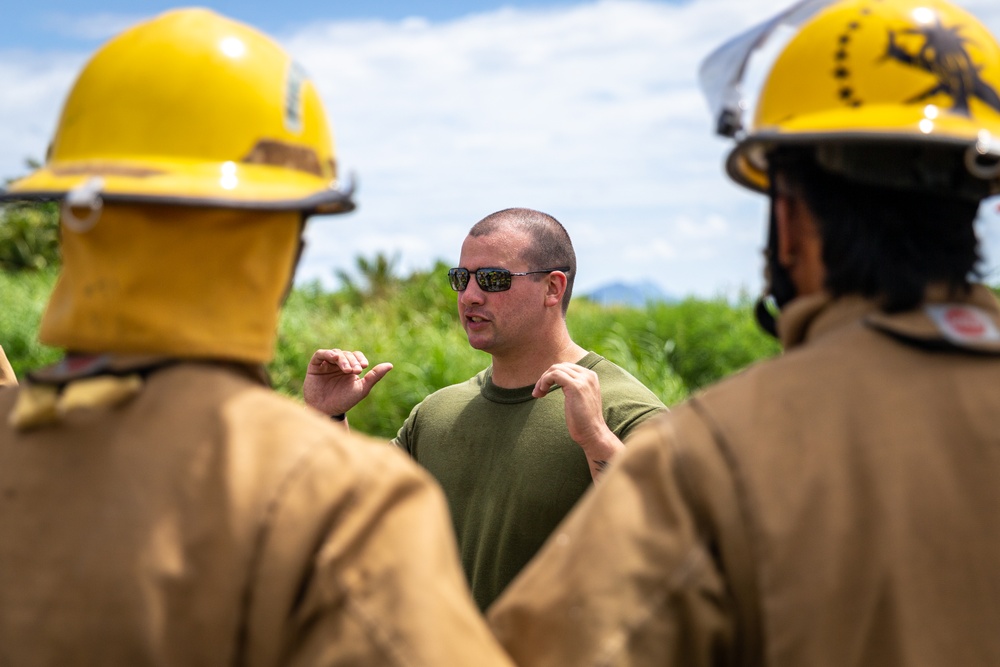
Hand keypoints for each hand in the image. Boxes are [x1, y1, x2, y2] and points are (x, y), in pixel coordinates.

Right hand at [303, 348, 392, 416]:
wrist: (327, 411)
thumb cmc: (344, 401)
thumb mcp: (362, 388)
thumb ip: (375, 376)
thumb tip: (390, 365)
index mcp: (350, 368)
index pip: (356, 356)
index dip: (360, 358)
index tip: (364, 367)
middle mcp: (338, 365)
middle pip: (347, 354)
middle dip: (352, 361)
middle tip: (355, 370)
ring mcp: (326, 364)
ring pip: (335, 353)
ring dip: (343, 359)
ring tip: (347, 369)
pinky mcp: (315, 366)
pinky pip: (320, 354)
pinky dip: (328, 353)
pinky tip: (335, 358)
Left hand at [534, 362, 624, 481]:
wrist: (593, 433)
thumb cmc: (583, 420)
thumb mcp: (580, 398)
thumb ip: (572, 386)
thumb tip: (554, 378)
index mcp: (590, 376)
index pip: (566, 367)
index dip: (551, 375)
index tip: (543, 389)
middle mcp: (588, 375)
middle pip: (559, 366)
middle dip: (545, 377)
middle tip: (538, 392)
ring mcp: (583, 380)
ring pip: (555, 369)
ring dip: (542, 380)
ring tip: (538, 393)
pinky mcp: (576, 386)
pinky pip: (554, 375)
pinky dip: (544, 381)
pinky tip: (541, 393)